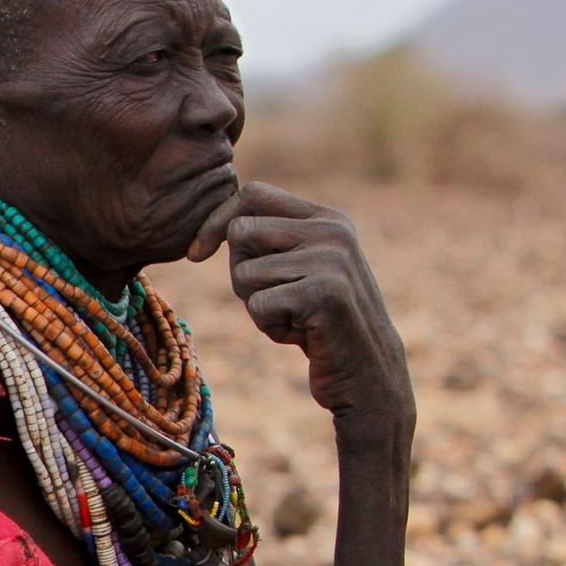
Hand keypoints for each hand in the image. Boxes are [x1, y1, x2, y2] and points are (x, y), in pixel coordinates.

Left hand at [188, 182, 412, 432]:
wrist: (368, 372)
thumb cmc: (317, 323)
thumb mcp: (294, 272)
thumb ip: (267, 242)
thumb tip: (213, 223)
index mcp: (326, 218)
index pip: (252, 193)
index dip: (215, 221)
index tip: (197, 255)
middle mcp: (332, 230)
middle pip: (240, 232)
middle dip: (239, 274)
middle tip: (274, 300)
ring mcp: (332, 259)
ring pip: (244, 272)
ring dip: (256, 306)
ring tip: (295, 317)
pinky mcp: (326, 292)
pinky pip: (259, 305)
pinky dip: (270, 327)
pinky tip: (303, 334)